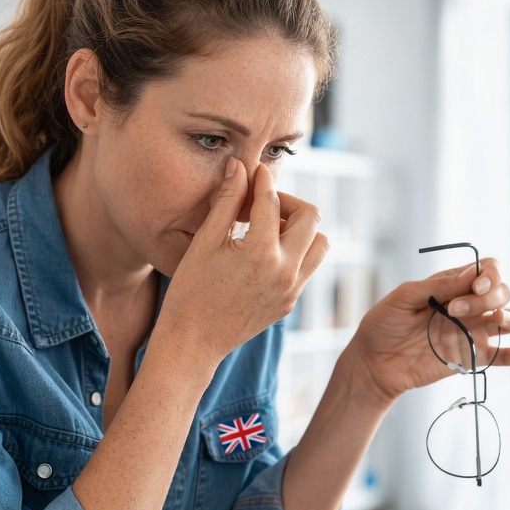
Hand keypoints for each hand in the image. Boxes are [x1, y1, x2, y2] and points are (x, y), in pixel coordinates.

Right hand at [156, 159, 329, 364]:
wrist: (192, 343)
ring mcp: (292, 290)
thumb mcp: (205, 242)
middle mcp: (285, 271)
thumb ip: (228, 202)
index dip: (262, 180)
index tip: (254, 171)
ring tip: (268, 228)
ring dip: (300, 228)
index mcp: (261, 251)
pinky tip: (264, 252)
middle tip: (262, 203)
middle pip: (310, 216)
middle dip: (287, 201)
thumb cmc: (190, 292)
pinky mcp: (289, 303)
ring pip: (319, 243)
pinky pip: (308, 267)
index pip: (272, 200)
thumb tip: (239, 167)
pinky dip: (295, 251)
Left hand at [342, 258, 509, 405]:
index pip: (487, 271)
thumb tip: (472, 274)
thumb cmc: (383, 325)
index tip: (474, 286)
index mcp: (452, 285)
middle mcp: (468, 306)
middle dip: (487, 297)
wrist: (373, 362)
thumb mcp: (404, 297)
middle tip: (455, 310)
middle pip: (502, 292)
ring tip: (496, 319)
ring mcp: (473, 331)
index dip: (489, 275)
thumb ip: (438, 285)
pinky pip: (504, 355)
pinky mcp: (473, 357)